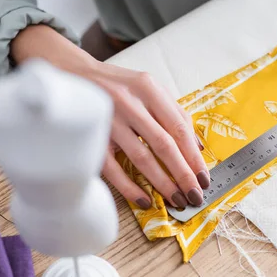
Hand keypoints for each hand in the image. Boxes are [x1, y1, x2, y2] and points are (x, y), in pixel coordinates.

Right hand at [86, 61, 209, 209]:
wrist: (72, 77)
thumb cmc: (117, 87)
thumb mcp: (148, 89)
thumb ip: (174, 113)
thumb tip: (197, 147)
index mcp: (148, 89)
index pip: (179, 127)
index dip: (194, 156)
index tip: (204, 178)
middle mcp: (129, 102)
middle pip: (164, 144)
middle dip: (183, 174)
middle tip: (195, 195)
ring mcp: (108, 121)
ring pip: (141, 158)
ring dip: (162, 182)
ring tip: (176, 199)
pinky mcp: (91, 138)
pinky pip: (113, 168)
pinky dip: (130, 187)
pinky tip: (144, 200)